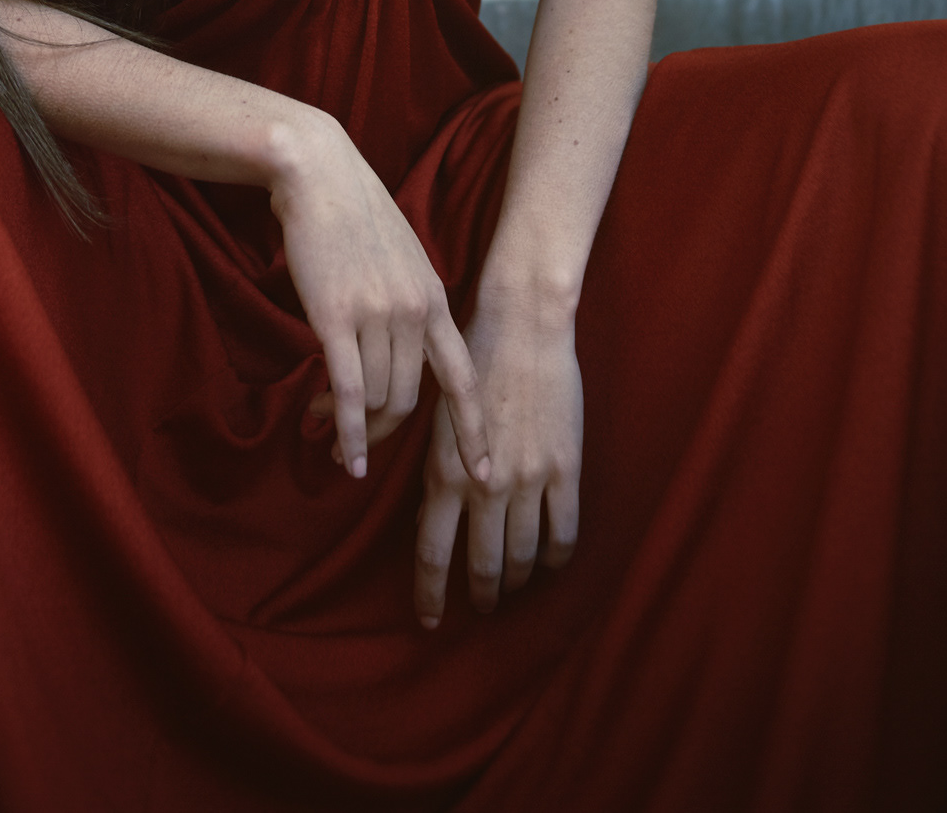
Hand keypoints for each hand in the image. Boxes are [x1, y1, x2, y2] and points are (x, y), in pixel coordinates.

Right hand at [270, 117, 489, 484]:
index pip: (464, 379)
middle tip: (353, 445)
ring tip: (322, 426)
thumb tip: (405, 351)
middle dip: (382, 433)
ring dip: (352, 427)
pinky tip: (339, 452)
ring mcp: (377, 314)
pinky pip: (348, 389)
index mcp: (435, 300)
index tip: (485, 475)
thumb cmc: (355, 214)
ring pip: (377, 398)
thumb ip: (411, 305)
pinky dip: (346, 429)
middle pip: (409, 400)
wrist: (319, 174)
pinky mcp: (335, 316)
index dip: (474, 431)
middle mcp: (414, 312)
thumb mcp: (402, 259)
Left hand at [413, 298, 581, 626]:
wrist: (521, 326)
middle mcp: (486, 485)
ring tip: (509, 588)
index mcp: (444, 471)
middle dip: (478, 594)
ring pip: (521, 555)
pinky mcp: (565, 469)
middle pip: (481, 564)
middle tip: (477, 609)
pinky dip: (555, 559)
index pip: (432, 552)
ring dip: (514, 580)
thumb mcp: (432, 413)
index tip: (427, 620)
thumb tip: (381, 482)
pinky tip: (548, 564)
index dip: (430, 593)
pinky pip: (563, 533)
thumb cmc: (468, 359)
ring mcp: (529, 480)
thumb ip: (422, 460)